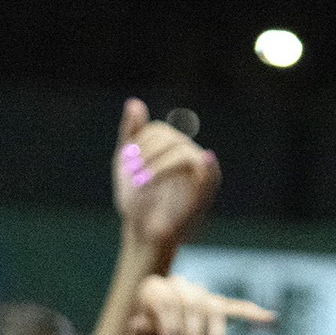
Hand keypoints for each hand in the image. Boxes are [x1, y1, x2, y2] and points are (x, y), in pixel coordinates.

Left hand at [113, 98, 220, 249]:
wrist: (143, 233)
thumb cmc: (136, 199)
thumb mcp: (126, 164)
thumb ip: (131, 134)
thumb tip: (134, 102)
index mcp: (169, 147)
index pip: (157, 131)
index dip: (139, 142)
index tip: (124, 160)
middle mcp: (186, 154)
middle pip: (169, 139)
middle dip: (147, 154)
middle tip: (131, 172)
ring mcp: (197, 171)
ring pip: (181, 152)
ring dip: (158, 165)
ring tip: (140, 182)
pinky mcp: (205, 189)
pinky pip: (210, 172)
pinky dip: (210, 164)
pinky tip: (207, 158)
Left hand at [131, 275, 273, 334]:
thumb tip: (137, 324)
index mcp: (155, 288)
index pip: (166, 301)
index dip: (169, 328)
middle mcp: (179, 286)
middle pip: (192, 306)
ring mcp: (201, 296)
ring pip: (213, 311)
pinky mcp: (217, 308)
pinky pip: (236, 309)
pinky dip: (251, 314)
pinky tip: (270, 318)